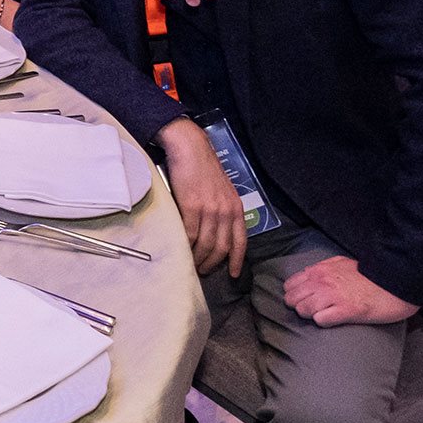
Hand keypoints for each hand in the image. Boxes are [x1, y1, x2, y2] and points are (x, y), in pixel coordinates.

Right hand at [158, 118, 245, 276]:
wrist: (190, 149)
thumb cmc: (203, 168)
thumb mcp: (222, 191)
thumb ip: (221, 210)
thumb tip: (213, 232)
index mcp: (236, 208)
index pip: (240, 241)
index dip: (236, 260)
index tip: (232, 274)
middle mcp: (226, 211)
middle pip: (221, 247)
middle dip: (212, 263)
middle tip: (202, 271)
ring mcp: (209, 209)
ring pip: (206, 244)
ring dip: (198, 258)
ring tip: (191, 265)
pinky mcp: (191, 206)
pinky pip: (190, 234)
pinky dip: (186, 246)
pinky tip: (182, 250)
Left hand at [283, 256, 417, 326]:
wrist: (395, 283)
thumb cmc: (370, 275)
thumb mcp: (341, 263)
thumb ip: (322, 268)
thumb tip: (308, 274)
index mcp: (319, 270)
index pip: (289, 286)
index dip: (295, 295)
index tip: (304, 299)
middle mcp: (321, 282)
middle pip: (292, 300)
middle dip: (299, 306)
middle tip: (313, 310)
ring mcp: (332, 296)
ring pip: (303, 310)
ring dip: (310, 315)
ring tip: (324, 315)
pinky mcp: (345, 311)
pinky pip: (320, 320)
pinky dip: (324, 322)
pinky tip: (333, 319)